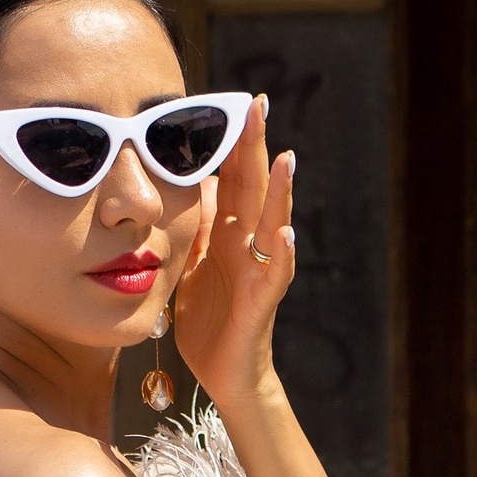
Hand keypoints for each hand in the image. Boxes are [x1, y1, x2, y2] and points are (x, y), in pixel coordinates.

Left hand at [169, 95, 293, 408]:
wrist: (225, 374)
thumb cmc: (210, 323)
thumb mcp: (193, 266)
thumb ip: (195, 229)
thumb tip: (190, 186)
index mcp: (227, 235)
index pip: (231, 179)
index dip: (231, 142)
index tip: (233, 102)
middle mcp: (247, 246)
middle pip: (253, 188)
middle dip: (255, 147)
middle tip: (259, 104)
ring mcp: (259, 272)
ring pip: (273, 224)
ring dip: (280, 193)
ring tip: (285, 160)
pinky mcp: (262, 303)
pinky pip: (276, 276)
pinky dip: (283, 255)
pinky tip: (287, 234)